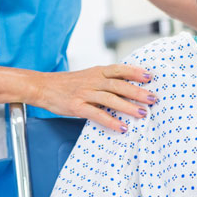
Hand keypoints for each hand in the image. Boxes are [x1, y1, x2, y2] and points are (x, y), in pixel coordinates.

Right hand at [30, 64, 155, 131]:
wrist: (43, 86)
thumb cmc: (68, 83)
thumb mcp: (89, 76)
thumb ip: (105, 80)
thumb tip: (128, 87)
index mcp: (97, 71)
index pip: (119, 69)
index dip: (135, 72)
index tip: (150, 76)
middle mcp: (93, 80)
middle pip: (119, 85)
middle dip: (137, 91)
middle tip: (153, 98)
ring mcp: (85, 93)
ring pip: (110, 99)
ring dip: (128, 106)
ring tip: (143, 114)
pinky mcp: (77, 106)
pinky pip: (96, 114)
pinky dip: (110, 121)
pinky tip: (122, 127)